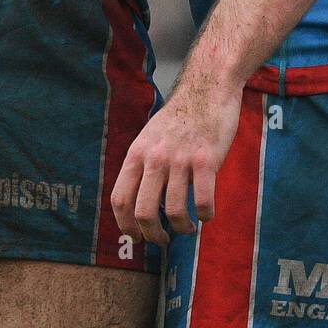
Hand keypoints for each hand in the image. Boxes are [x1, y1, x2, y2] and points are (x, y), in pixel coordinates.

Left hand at [110, 78, 242, 245]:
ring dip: (181, 228)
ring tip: (188, 227)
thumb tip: (140, 203)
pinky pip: (202, 202)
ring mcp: (180, 159)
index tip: (136, 237)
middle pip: (142, 212)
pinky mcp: (206, 160)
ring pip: (173, 211)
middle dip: (152, 235)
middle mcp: (155, 157)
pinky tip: (206, 214)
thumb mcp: (150, 137)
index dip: (125, 225)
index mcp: (137, 153)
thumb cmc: (181, 117)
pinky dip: (205, 216)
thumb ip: (143, 165)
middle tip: (163, 240)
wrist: (207, 88)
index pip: (119, 199)